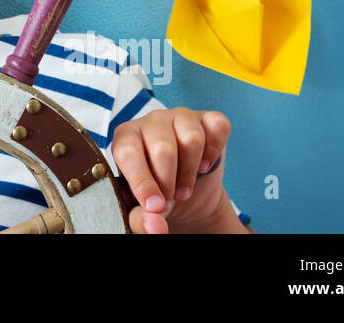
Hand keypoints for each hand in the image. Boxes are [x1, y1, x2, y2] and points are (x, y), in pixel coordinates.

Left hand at [110, 107, 232, 233]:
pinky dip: (214, 150)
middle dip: (169, 181)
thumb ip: (143, 219)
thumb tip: (154, 228)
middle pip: (162, 147)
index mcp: (125, 138)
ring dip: (190, 170)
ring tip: (185, 186)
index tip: (155, 206)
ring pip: (191, 138)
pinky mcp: (206, 118)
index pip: (128, 153)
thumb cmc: (157, 195)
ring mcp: (179, 116)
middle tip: (171, 197)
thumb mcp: (145, 209)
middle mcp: (150, 122)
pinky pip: (217, 126)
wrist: (186, 194)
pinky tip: (205, 165)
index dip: (142, 182)